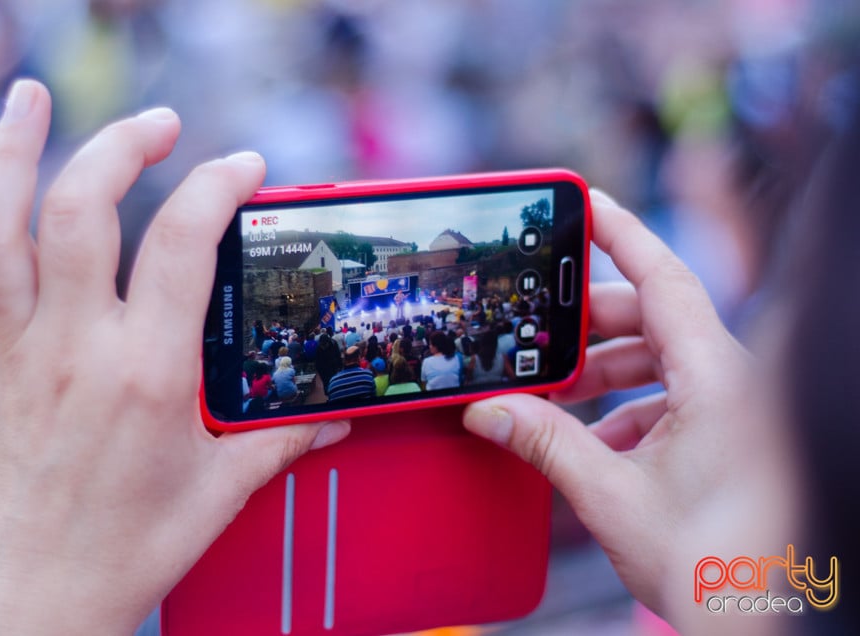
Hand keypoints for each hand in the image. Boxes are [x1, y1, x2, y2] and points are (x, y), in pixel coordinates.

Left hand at [0, 80, 349, 633]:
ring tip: (33, 96)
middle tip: (161, 124)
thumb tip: (333, 414)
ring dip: (13, 153)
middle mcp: (74, 349)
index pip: (180, 247)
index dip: (216, 189)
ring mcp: (16, 355)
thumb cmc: (134, 546)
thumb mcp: (224, 488)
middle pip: (82, 213)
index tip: (244, 169)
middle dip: (122, 149)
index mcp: (147, 373)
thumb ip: (281, 437)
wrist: (44, 597)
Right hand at [463, 191, 771, 617]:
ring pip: (663, 362)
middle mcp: (732, 382)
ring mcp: (733, 409)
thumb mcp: (614, 496)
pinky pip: (674, 398)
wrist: (768, 619)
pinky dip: (629, 410)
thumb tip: (490, 409)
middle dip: (591, 329)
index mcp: (717, 378)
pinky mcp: (728, 436)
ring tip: (558, 400)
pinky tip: (596, 443)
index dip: (621, 234)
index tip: (585, 204)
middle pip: (654, 320)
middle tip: (541, 339)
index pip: (664, 278)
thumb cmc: (719, 566)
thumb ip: (545, 444)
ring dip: (607, 376)